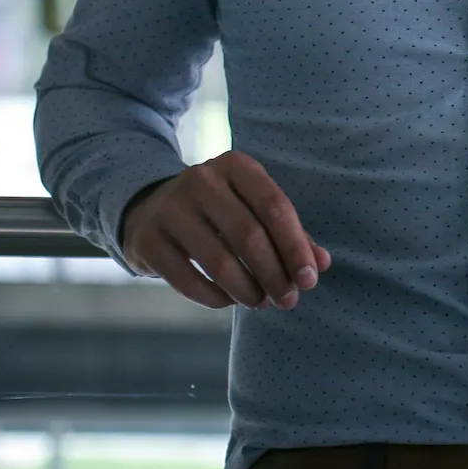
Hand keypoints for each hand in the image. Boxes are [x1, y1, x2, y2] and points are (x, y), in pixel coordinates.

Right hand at [119, 151, 331, 310]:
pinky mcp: (147, 239)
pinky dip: (215, 298)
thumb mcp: (254, 209)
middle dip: (274, 274)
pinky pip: (187, 279)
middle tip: (288, 300)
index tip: (309, 280)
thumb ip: (290, 235)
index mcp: (236, 166)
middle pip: (248, 235)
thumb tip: (320, 264)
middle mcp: (201, 179)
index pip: (275, 207)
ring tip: (261, 303)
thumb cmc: (219, 212)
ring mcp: (169, 208)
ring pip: (219, 260)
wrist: (151, 209)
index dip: (296, 247)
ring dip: (247, 290)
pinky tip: (228, 301)